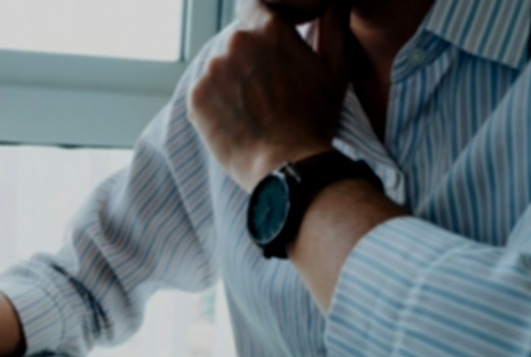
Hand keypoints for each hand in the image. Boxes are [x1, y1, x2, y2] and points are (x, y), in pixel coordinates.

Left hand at [187, 0, 350, 189]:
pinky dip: (215, 106)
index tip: (264, 48)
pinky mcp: (196, 97)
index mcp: (270, 29)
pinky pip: (204, 94)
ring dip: (230, 84)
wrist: (286, 166)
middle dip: (248, 61)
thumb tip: (335, 0)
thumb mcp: (334, 69)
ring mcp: (212, 70)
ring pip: (219, 70)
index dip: (258, 26)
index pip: (252, 8)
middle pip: (236, 44)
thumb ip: (333, 26)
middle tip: (267, 92)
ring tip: (253, 112)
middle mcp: (236, 42)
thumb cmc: (314, 120)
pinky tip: (237, 123)